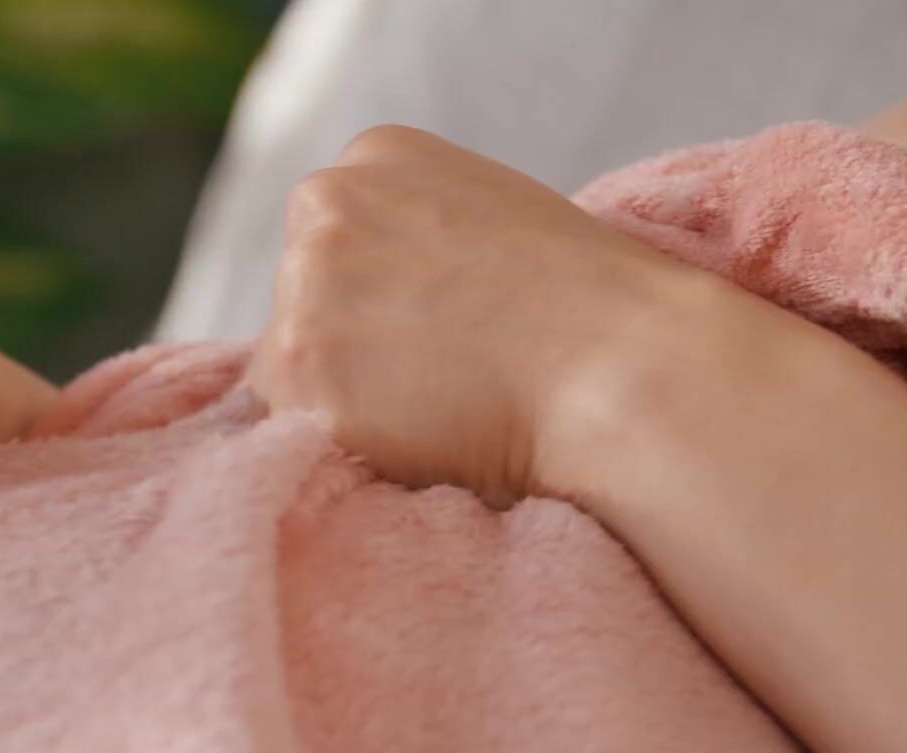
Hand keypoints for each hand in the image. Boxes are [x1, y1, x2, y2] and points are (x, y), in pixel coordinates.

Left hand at [249, 125, 720, 504]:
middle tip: (437, 375)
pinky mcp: (296, 375)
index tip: (434, 327)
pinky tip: (416, 436)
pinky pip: (296, 425)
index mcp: (370, 157)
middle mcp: (322, 207)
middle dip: (348, 343)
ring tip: (435, 406)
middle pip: (297, 298)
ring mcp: (302, 289)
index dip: (377, 300)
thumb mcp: (489, 218)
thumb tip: (365, 295)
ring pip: (286, 365)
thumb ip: (411, 235)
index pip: (328, 241)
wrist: (620, 368)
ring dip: (341, 396)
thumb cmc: (582, 307)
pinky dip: (345, 442)